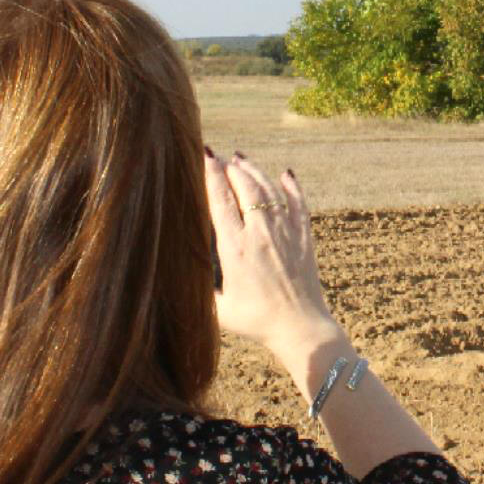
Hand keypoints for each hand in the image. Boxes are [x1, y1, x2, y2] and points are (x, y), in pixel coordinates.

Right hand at [204, 149, 343, 360]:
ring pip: (269, 190)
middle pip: (245, 187)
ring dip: (255, 172)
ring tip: (242, 160)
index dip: (211, 175)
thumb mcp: (220, 308)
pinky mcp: (305, 238)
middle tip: (221, 157)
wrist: (300, 327)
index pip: (221, 200)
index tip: (205, 156)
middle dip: (231, 168)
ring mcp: (286, 233)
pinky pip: (298, 203)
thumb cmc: (256, 321)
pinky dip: (291, 186)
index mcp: (236, 248)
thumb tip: (178, 278)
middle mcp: (261, 234)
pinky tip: (285, 175)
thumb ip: (201, 289)